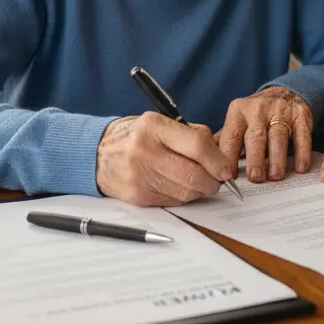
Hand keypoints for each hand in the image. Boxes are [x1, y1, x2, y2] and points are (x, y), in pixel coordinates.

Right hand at [95, 113, 235, 206]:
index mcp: (153, 126)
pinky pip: (173, 202)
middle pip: (193, 173)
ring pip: (185, 192)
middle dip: (213, 180)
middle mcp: (144, 150)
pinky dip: (184, 197)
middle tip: (218, 179)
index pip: (196, 144)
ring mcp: (139, 175)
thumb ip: (189, 133)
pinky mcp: (137, 196)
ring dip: (201, 191)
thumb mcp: (159, 122)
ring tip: (201, 183)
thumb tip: (218, 153)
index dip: (217, 159)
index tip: (226, 168)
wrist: (97, 154)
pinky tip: (182, 187)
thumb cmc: (135, 136)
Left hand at [218, 88, 312, 182]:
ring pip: (278, 135)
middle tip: (255, 178)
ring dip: (277, 158)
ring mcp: (280, 110)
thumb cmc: (256, 116)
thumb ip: (223, 140)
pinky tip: (300, 167)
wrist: (283, 92)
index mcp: (238, 112)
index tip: (228, 177)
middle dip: (255, 159)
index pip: (231, 136)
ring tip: (275, 176)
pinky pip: (301, 134)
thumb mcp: (237, 121)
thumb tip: (203, 163)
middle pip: (255, 136)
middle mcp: (258, 109)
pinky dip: (302, 151)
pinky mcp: (300, 113)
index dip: (229, 157)